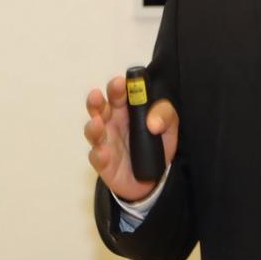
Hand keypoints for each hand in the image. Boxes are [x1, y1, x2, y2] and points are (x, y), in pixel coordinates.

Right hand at [84, 76, 178, 201]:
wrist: (153, 177)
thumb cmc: (155, 143)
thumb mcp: (168, 126)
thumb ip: (165, 115)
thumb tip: (153, 122)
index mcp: (126, 109)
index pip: (119, 93)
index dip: (118, 87)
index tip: (121, 82)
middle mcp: (112, 122)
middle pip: (100, 108)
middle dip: (97, 101)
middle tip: (97, 95)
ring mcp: (105, 142)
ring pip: (93, 131)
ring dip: (92, 126)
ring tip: (96, 122)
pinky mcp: (103, 163)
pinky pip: (97, 157)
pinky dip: (98, 154)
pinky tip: (103, 152)